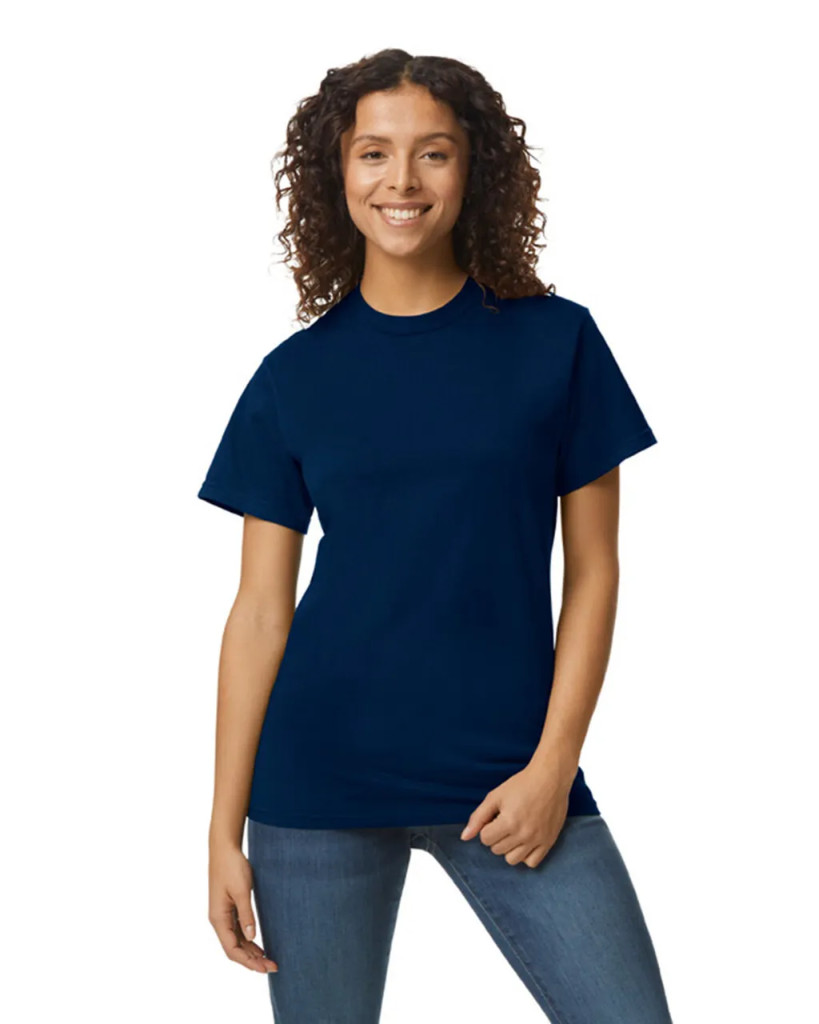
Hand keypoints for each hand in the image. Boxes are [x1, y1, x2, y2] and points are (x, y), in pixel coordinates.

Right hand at [208, 841, 278, 972]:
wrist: (224, 848)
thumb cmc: (232, 867)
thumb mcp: (241, 890)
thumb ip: (246, 915)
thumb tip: (252, 938)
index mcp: (218, 918)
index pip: (232, 950)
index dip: (248, 961)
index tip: (265, 968)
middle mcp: (219, 920)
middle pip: (234, 949)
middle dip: (252, 960)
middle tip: (273, 967)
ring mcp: (224, 914)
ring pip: (237, 941)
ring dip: (251, 952)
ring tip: (268, 960)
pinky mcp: (229, 908)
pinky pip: (238, 931)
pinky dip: (249, 940)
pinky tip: (259, 945)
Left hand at [459, 760, 572, 867]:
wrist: (550, 778)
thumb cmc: (522, 784)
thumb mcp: (495, 796)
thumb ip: (478, 817)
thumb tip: (464, 837)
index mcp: (509, 821)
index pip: (485, 839)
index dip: (487, 827)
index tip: (495, 817)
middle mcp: (524, 834)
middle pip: (497, 850)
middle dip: (496, 836)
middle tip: (505, 821)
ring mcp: (537, 840)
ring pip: (512, 860)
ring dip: (509, 848)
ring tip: (514, 832)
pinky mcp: (549, 842)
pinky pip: (532, 863)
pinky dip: (525, 855)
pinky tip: (525, 841)